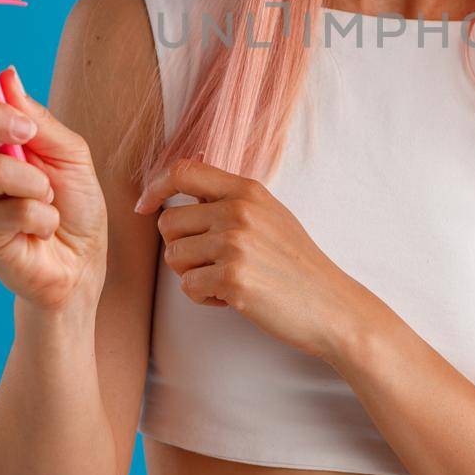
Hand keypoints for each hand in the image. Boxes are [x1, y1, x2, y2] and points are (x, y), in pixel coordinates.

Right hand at [0, 39, 107, 311]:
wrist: (83, 261)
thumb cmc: (76, 204)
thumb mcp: (71, 152)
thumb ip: (38, 118)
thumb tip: (6, 75)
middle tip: (24, 133)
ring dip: (36, 184)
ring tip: (49, 200)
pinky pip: (9, 211)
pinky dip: (42, 216)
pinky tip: (44, 227)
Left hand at [134, 159, 368, 366]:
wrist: (330, 304)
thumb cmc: (296, 264)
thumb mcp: (269, 214)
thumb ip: (230, 199)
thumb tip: (182, 184)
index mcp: (247, 190)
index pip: (183, 170)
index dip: (155, 187)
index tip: (145, 207)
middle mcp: (239, 211)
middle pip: (168, 221)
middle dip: (179, 248)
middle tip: (208, 264)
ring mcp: (236, 244)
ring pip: (174, 256)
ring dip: (191, 276)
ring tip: (225, 281)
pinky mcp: (233, 278)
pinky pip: (188, 287)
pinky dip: (204, 298)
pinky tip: (231, 298)